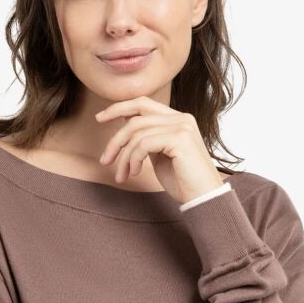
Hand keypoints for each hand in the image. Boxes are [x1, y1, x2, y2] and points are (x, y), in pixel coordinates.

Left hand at [95, 96, 224, 202]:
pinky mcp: (180, 139)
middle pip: (136, 117)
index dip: (119, 108)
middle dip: (115, 139)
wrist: (203, 199)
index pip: (143, 103)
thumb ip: (147, 138)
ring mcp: (182, 127)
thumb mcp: (159, 155)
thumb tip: (125, 122)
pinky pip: (144, 144)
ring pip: (137, 133)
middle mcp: (182, 118)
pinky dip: (134, 160)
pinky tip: (135, 173)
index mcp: (178, 119)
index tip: (99, 119)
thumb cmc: (182, 181)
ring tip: (122, 176)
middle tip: (104, 160)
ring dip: (124, 157)